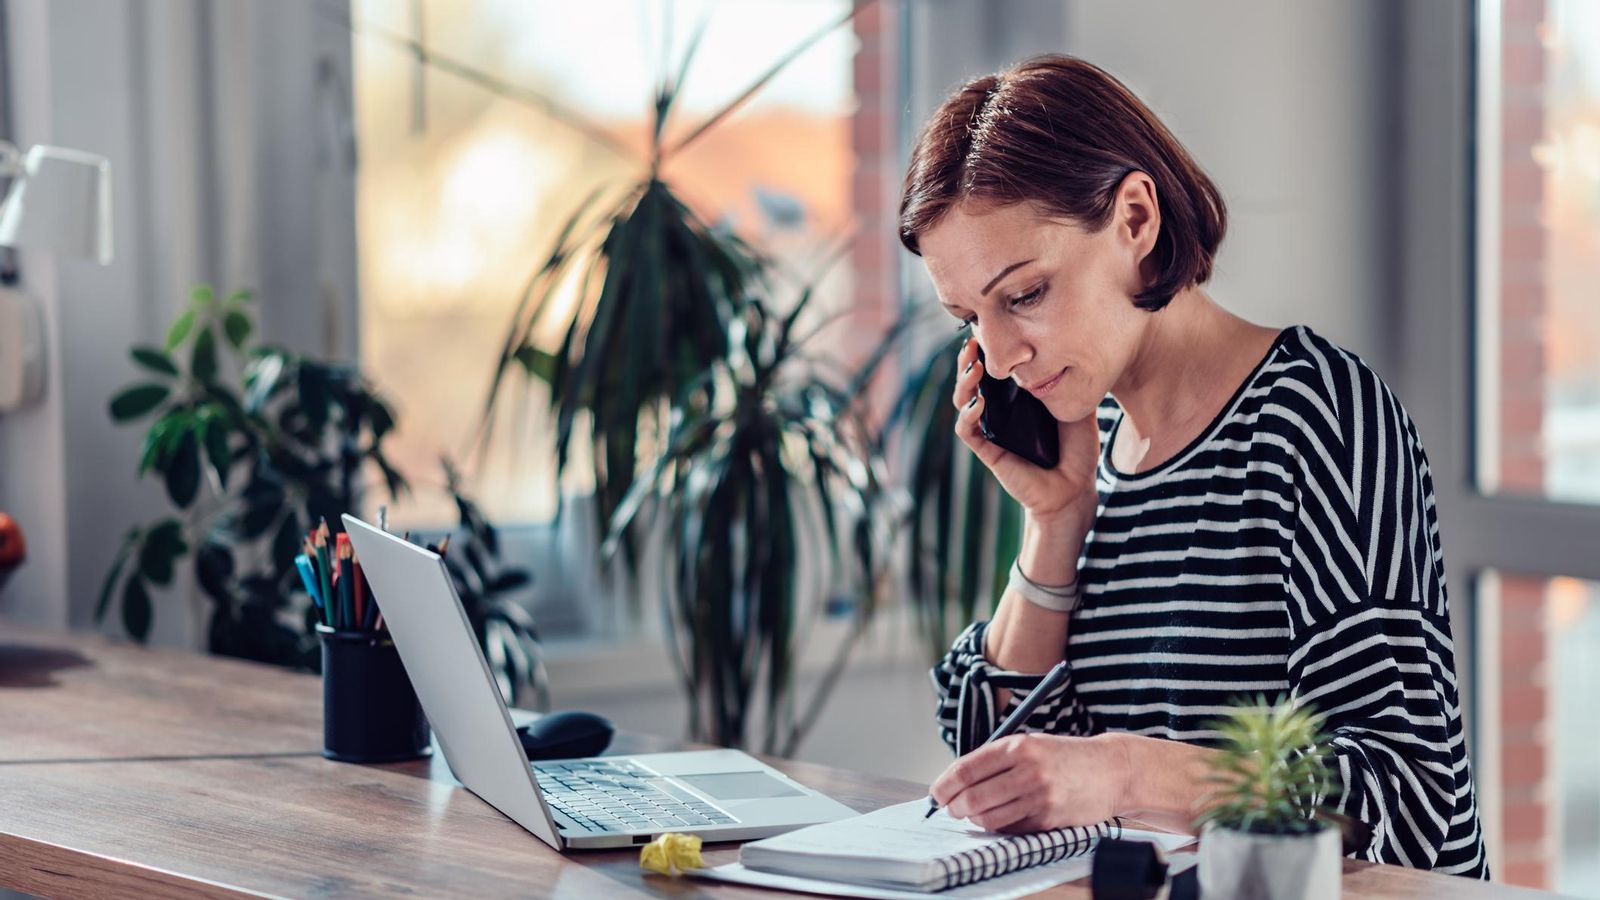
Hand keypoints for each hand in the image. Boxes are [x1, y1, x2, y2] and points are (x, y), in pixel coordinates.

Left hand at [929, 733, 1129, 832]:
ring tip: (973, 814)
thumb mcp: (1031, 744)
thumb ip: (997, 759)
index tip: (936, 793)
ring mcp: (1040, 797)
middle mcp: (1028, 770)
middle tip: (951, 809)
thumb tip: (957, 782)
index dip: (945, 784)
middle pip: (973, 796)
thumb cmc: (1066, 757)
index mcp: (1018, 746)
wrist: (1112, 770)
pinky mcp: (1049, 820)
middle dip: (954, 806)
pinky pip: (1011, 829)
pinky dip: (999, 826)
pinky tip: (1000, 818)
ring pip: (989, 817)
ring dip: (974, 819)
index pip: (967, 769)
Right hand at [952, 339, 1100, 526]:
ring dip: (963, 383)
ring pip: (963, 403)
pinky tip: (978, 403)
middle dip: (967, 361)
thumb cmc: (1077, 453)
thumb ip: (1072, 385)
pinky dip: (968, 415)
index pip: (994, 373)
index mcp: (1018, 403)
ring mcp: (991, 432)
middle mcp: (1000, 414)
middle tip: (971, 342)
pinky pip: (967, 431)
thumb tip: (1075, 352)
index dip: (987, 353)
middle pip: (972, 383)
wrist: (1076, 489)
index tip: (987, 333)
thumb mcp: (1078, 408)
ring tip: (973, 367)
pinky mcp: (988, 451)